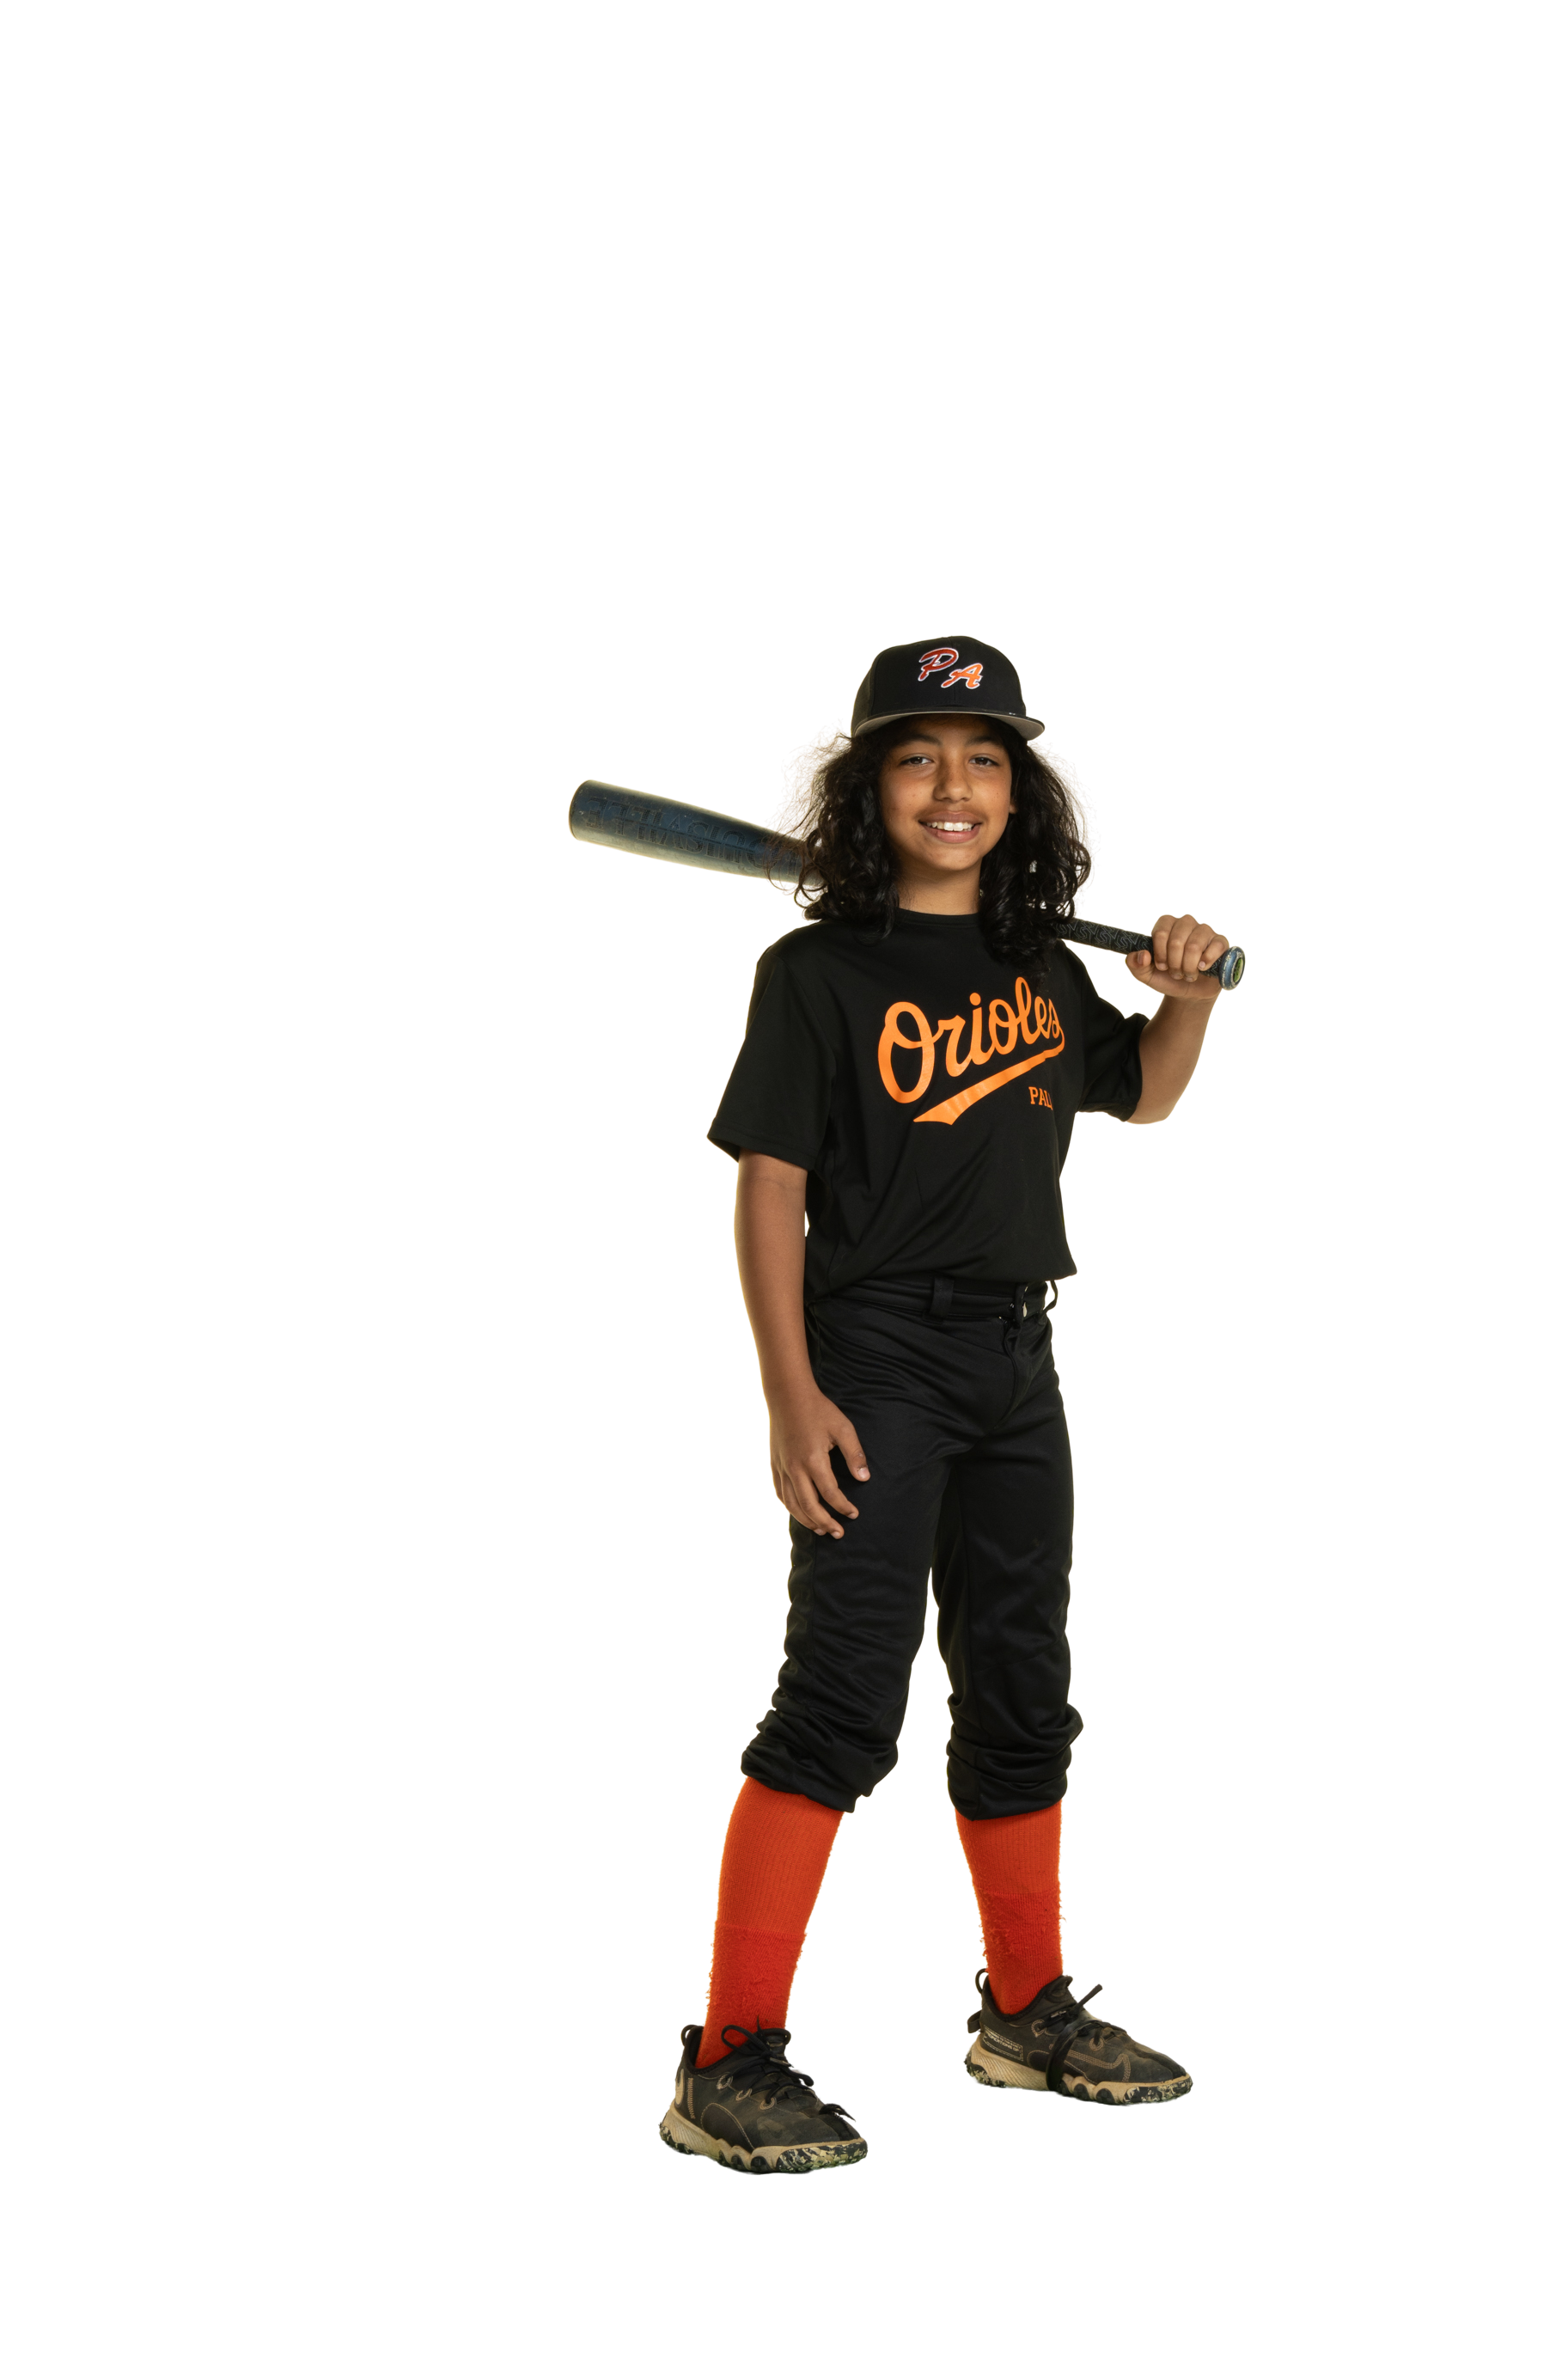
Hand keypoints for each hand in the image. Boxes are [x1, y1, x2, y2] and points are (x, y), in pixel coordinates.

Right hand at [768, 1383, 869, 1538]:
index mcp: (813, 1459)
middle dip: (825, 1523)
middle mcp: (795, 1467)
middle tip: (839, 1533)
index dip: (843, 1507)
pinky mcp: (774, 1464)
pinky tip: (799, 1513)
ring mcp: (782, 1467)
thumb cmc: (818, 1410)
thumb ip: (854, 1455)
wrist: (787, 1395)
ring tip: (821, 1530)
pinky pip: (780, 1493)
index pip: (830, 1493)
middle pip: (809, 1505)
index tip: (854, 1514)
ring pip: (792, 1503)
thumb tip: (864, 1479)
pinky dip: (790, 1507)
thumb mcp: (843, 1428)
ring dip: (807, 1520)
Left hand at [1127, 912, 1229, 999]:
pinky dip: (1208, 959)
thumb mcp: (1146, 975)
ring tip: (1188, 974)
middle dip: (1174, 963)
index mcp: (1166, 925)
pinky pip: (1217, 944)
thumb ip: (1135, 965)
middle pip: (1177, 939)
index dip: (1160, 953)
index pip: (1161, 932)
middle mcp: (1186, 924)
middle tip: (1176, 973)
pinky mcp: (1220, 942)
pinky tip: (1203, 968)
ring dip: (1189, 966)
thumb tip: (1143, 955)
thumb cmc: (1167, 978)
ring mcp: (1204, 931)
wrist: (1188, 992)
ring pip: (1195, 944)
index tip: (1161, 966)